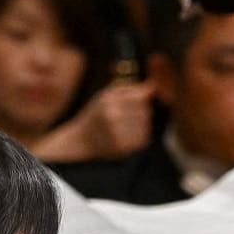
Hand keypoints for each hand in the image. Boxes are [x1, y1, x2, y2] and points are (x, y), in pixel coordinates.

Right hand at [34, 81, 155, 163]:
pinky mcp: (122, 148)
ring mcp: (117, 134)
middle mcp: (112, 117)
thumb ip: (130, 89)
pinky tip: (128, 134)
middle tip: (129, 115)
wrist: (81, 140)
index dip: (141, 100)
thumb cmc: (95, 114)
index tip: (133, 103)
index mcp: (108, 102)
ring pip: (146, 125)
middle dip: (142, 112)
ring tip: (127, 125)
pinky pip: (143, 138)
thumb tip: (153, 85)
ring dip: (142, 124)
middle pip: (145, 111)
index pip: (141, 98)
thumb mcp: (106, 95)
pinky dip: (140, 135)